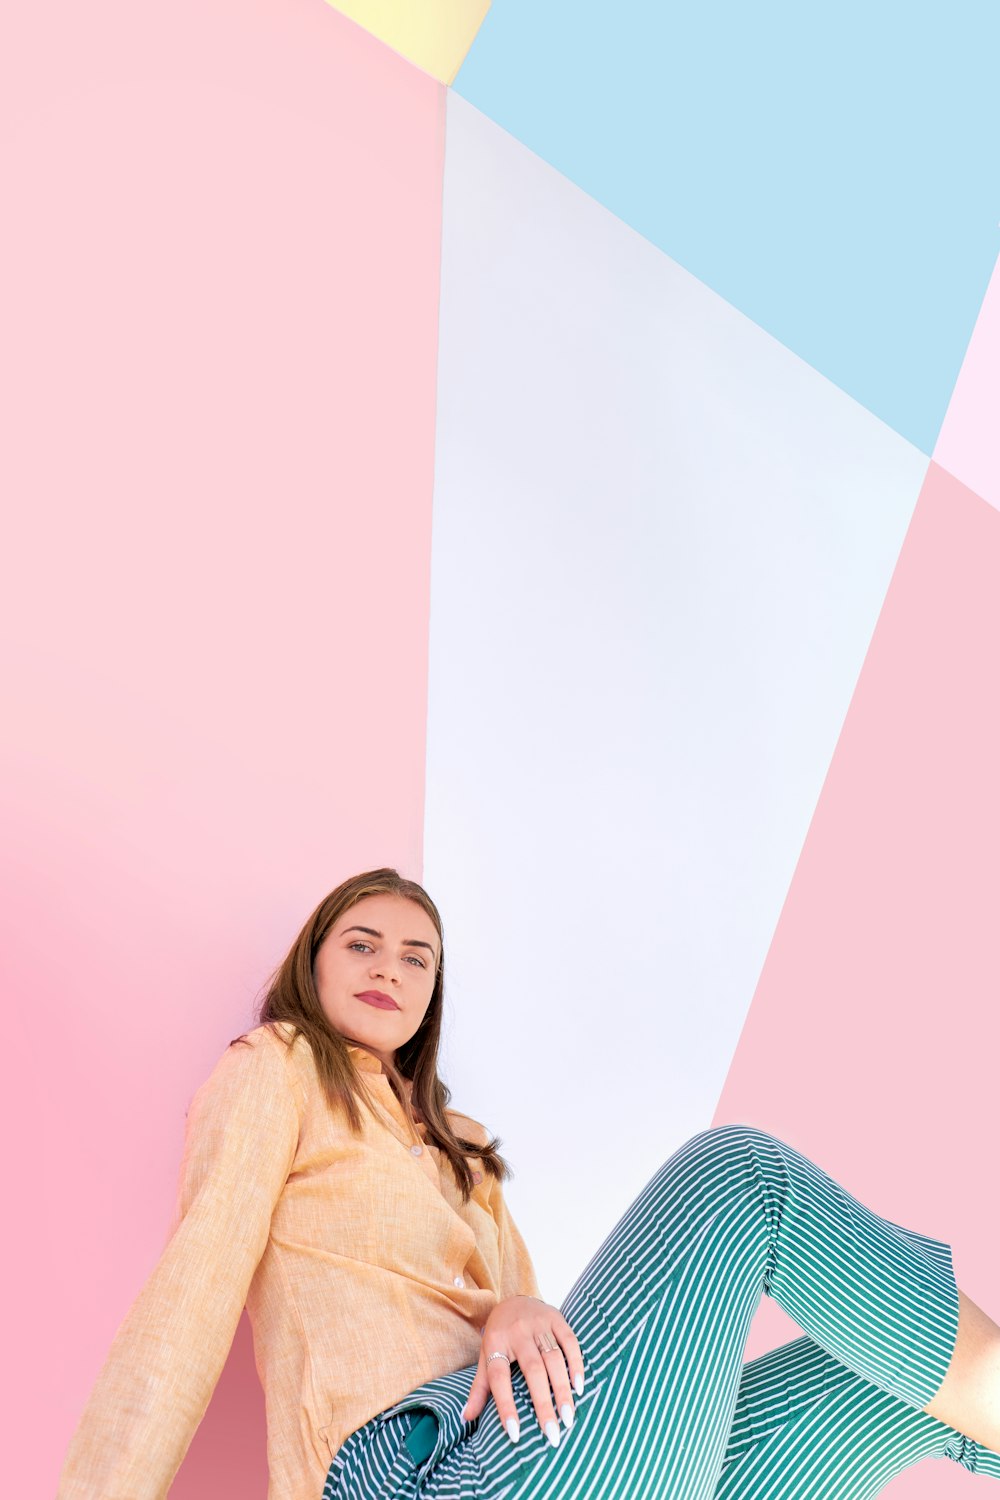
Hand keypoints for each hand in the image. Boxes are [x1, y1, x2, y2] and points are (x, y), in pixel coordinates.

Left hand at [459, 1295, 584, 1446]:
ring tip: (568, 1417)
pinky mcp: (556, 1317)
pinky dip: (575, 1364)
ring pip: (553, 1359)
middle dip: (542, 1404)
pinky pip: (569, 1341)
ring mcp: (538, 1323)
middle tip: (552, 1434)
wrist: (514, 1298)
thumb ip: (479, 1388)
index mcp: (495, 1342)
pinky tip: (579, 1387)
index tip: (515, 1434)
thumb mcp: (485, 1357)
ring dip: (562, 1389)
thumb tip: (466, 1418)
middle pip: (532, 1371)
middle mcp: (517, 1332)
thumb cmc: (500, 1336)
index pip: (499, 1378)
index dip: (505, 1406)